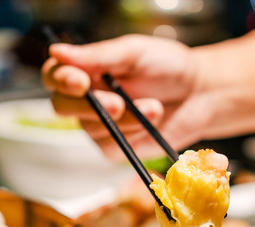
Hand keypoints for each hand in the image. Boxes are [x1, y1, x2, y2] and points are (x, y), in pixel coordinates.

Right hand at [42, 35, 206, 158]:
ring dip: (124, 118)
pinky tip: (152, 121)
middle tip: (119, 103)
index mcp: (86, 70)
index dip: (61, 79)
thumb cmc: (168, 67)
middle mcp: (87, 98)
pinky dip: (133, 134)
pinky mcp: (115, 147)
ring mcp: (99, 125)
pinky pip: (110, 145)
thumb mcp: (135, 53)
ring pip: (91, 127)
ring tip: (154, 106)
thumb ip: (98, 55)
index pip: (54, 75)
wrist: (200, 94)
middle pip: (60, 106)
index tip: (80, 81)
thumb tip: (56, 52)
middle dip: (89, 105)